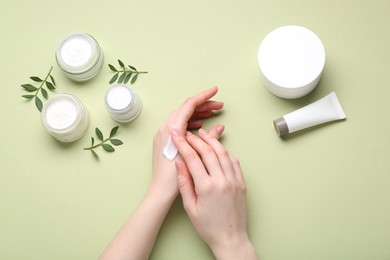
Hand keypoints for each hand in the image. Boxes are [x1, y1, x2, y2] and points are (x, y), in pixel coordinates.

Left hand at [151, 87, 223, 196]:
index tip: (216, 90)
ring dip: (197, 113)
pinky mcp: (164, 141)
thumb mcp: (194, 156)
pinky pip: (178, 125)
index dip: (204, 96)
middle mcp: (165, 128)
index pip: (188, 105)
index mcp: (171, 129)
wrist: (160, 192)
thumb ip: (208, 139)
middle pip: (185, 109)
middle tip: (219, 105)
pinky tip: (200, 125)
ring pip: (182, 116)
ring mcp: (163, 135)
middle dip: (203, 105)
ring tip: (213, 113)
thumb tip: (219, 127)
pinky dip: (190, 122)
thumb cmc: (175, 177)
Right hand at [171, 129, 256, 259]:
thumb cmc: (208, 226)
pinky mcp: (242, 183)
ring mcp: (234, 180)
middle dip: (196, 139)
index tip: (177, 135)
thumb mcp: (190, 207)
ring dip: (212, 141)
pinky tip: (219, 149)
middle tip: (188, 133)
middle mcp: (222, 180)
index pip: (193, 158)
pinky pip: (234, 162)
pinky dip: (225, 152)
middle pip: (208, 151)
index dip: (183, 144)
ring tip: (203, 134)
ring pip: (223, 153)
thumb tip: (179, 163)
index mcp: (206, 187)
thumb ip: (184, 183)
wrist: (230, 238)